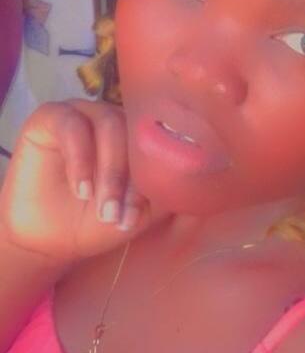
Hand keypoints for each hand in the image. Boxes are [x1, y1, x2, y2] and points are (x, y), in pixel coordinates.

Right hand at [0, 98, 165, 268]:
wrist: (49, 239)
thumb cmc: (99, 220)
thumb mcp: (142, 211)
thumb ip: (169, 191)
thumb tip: (207, 179)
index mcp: (140, 135)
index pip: (159, 140)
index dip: (153, 176)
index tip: (141, 215)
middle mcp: (115, 118)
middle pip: (135, 131)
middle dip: (129, 178)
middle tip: (118, 214)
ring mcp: (85, 113)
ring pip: (109, 125)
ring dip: (108, 171)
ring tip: (101, 207)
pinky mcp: (51, 116)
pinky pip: (71, 125)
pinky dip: (80, 158)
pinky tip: (80, 188)